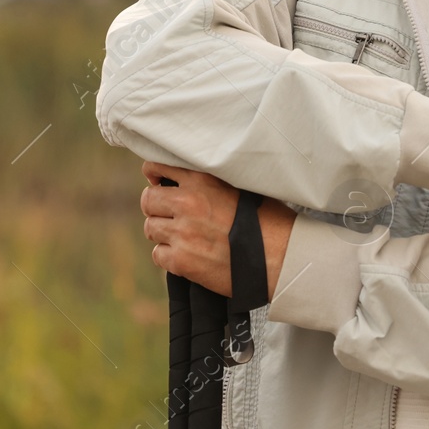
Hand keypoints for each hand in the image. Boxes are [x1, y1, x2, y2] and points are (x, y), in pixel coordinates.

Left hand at [140, 162, 295, 297]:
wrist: (280, 258)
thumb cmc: (268, 221)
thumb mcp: (240, 186)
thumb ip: (210, 181)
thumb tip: (186, 180)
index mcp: (201, 179)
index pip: (156, 167)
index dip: (154, 176)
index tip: (157, 183)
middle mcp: (187, 203)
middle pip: (148, 200)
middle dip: (156, 207)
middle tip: (170, 215)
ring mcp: (182, 233)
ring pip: (151, 228)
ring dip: (163, 233)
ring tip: (183, 237)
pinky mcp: (181, 261)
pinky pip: (158, 255)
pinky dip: (168, 256)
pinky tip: (187, 255)